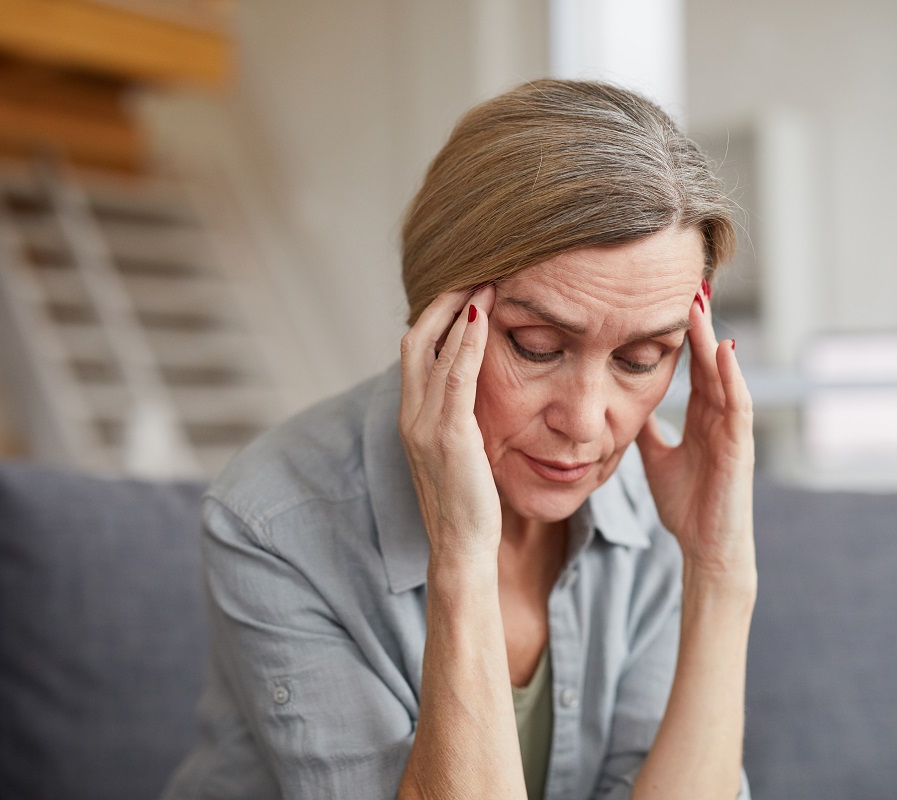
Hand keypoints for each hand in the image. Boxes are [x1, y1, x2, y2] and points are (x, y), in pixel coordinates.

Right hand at [399, 285, 500, 564]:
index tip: (465, 291)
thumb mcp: (459, 457)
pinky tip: (484, 315)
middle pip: (416, 340)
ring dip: (459, 311)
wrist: (461, 551)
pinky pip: (455, 375)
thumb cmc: (468, 508)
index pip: (415, 354)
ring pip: (432, 350)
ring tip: (486, 280)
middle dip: (443, 302)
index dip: (436, 318)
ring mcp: (425, 425)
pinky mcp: (449, 435)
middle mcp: (410, 417)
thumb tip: (477, 399)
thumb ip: (459, 424)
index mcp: (412, 420)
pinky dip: (467, 341)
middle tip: (474, 273)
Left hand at [636, 288, 755, 581]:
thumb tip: (622, 403)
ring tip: (701, 302)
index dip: (680, 331)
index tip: (666, 297)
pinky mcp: (740, 446)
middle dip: (698, 321)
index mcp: (700, 415)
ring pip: (723, 371)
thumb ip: (646, 428)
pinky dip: (731, 375)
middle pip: (708, 357)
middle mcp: (719, 415)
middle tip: (687, 282)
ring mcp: (732, 428)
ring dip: (712, 336)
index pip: (690, 363)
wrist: (704, 548)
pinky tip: (721, 349)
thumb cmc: (686, 506)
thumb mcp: (655, 457)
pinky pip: (738, 404)